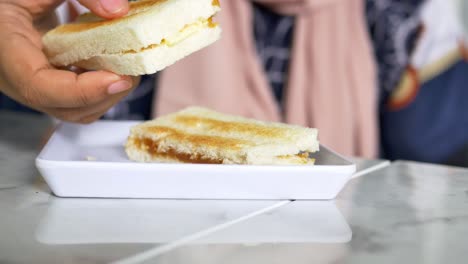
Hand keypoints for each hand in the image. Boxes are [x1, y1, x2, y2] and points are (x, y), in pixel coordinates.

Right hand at [0, 0, 137, 123]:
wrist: (6, 6)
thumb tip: (119, 11)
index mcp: (6, 50)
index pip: (38, 87)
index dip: (82, 90)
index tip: (117, 78)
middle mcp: (15, 77)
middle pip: (63, 107)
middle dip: (105, 94)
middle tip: (131, 70)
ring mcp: (32, 85)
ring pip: (73, 109)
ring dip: (107, 94)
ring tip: (126, 68)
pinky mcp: (47, 84)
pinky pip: (76, 100)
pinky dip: (100, 89)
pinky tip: (112, 66)